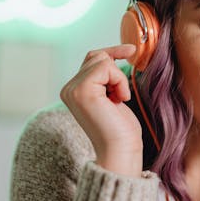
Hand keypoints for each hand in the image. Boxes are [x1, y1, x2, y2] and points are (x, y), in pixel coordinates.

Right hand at [60, 44, 142, 176]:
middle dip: (116, 70)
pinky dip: (120, 81)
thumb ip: (105, 76)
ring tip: (119, 99)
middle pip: (96, 56)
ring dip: (119, 78)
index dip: (112, 53)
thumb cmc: (121, 128)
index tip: (131, 50)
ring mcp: (73, 89)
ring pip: (102, 60)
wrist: (121, 149)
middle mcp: (68, 89)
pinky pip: (107, 67)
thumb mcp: (112, 95)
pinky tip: (119, 100)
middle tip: (121, 96)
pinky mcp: (82, 90)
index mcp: (73, 90)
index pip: (91, 59)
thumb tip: (113, 52)